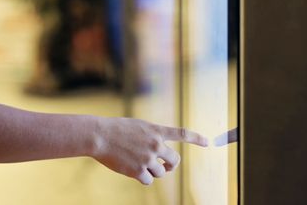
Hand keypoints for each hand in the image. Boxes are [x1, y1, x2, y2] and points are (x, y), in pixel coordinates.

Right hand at [90, 117, 207, 184]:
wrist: (100, 136)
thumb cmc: (116, 129)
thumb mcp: (138, 127)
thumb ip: (151, 137)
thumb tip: (158, 155)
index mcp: (156, 131)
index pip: (182, 133)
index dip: (196, 138)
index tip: (207, 142)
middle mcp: (155, 144)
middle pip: (174, 161)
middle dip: (170, 165)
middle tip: (164, 166)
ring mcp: (148, 158)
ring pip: (160, 173)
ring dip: (153, 171)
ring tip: (138, 163)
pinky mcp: (138, 171)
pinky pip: (148, 180)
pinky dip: (142, 178)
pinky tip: (132, 169)